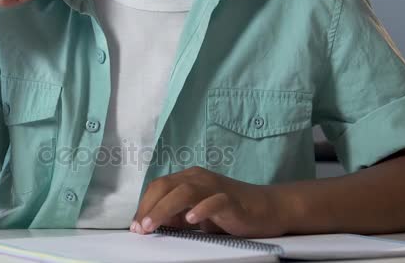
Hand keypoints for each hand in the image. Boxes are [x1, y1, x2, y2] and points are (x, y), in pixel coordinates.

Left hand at [132, 167, 288, 237]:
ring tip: (152, 225)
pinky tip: (191, 220)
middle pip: (166, 186)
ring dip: (164, 208)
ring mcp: (215, 187)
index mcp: (189, 179)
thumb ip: (177, 215)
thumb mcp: (197, 214)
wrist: (268, 208)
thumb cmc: (231, 211)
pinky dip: (201, 209)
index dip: (144, 205)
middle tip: (140, 228)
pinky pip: (214, 201)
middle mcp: (199, 178)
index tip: (136, 225)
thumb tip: (152, 223)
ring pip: (184, 191)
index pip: (158, 187)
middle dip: (148, 207)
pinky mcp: (231, 199)